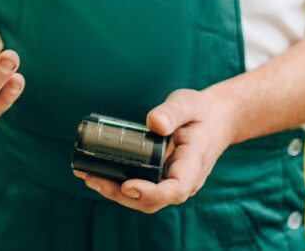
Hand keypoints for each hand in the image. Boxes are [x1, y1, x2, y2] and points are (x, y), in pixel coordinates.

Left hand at [74, 88, 238, 213]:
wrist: (215, 119)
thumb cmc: (201, 111)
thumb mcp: (188, 104)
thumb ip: (172, 112)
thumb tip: (153, 123)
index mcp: (193, 164)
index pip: (175, 190)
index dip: (150, 193)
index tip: (128, 185)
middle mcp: (183, 180)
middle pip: (153, 201)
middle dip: (121, 195)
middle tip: (93, 178)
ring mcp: (172, 181)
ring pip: (144, 199)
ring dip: (115, 193)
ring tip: (89, 177)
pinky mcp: (161, 177)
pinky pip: (141, 188)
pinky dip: (119, 185)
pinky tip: (98, 174)